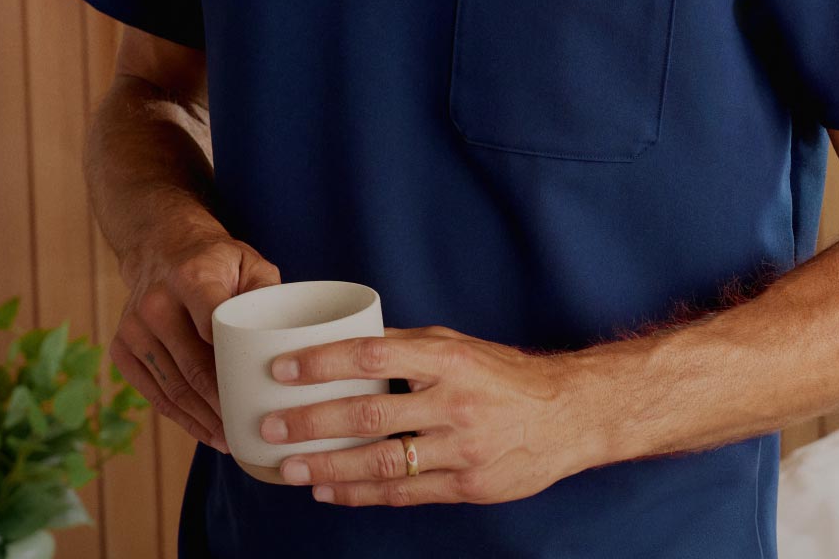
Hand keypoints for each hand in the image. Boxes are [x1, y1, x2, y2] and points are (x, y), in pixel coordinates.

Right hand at [110, 230, 280, 454]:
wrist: (160, 248)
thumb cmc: (215, 260)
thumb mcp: (248, 261)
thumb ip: (268, 292)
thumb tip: (286, 336)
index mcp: (192, 276)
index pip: (213, 326)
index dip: (233, 365)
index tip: (257, 392)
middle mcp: (156, 302)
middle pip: (193, 366)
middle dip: (222, 404)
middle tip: (250, 428)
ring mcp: (134, 328)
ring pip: (172, 388)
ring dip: (202, 420)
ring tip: (231, 439)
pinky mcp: (121, 349)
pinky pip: (154, 394)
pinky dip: (181, 417)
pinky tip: (205, 430)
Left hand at [257, 325, 598, 505]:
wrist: (567, 415)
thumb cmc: (506, 375)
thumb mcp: (460, 346)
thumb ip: (410, 348)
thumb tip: (352, 344)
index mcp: (448, 358)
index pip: (374, 353)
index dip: (324, 361)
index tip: (284, 368)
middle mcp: (453, 401)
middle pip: (369, 412)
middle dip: (312, 421)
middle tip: (271, 426)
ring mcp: (460, 448)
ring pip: (380, 460)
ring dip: (328, 466)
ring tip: (288, 466)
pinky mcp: (466, 486)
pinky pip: (403, 492)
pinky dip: (360, 493)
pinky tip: (329, 490)